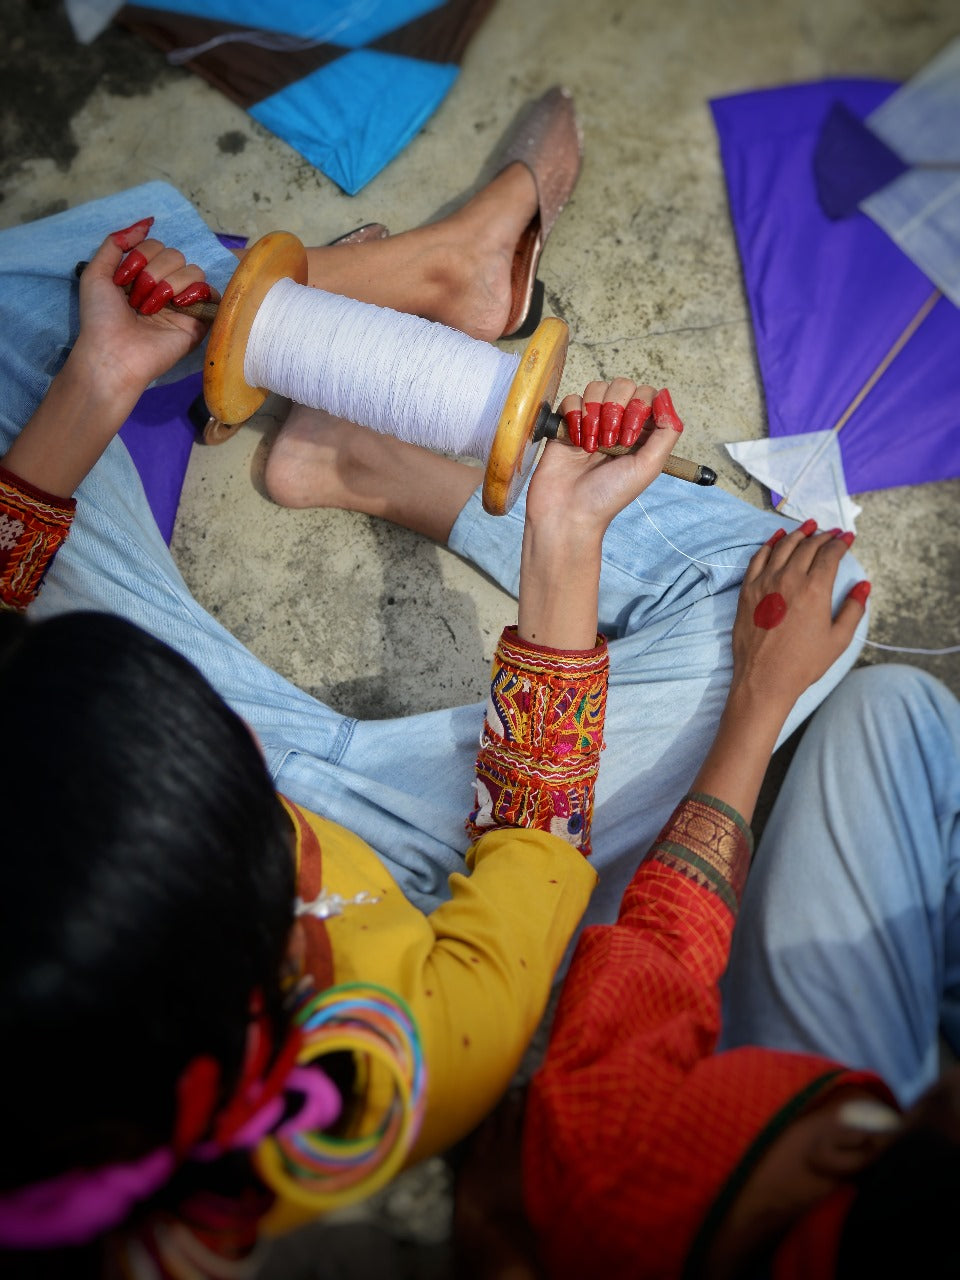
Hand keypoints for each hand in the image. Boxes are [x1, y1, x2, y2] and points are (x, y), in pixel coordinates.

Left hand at [70, 217, 217, 403]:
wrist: (113, 353)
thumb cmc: (101, 318)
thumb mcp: (96, 272)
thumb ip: (116, 242)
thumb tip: (147, 221)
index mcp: (143, 275)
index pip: (156, 245)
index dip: (139, 258)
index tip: (122, 282)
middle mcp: (165, 286)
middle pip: (175, 254)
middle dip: (153, 273)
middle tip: (137, 301)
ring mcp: (183, 303)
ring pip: (193, 270)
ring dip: (167, 285)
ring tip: (151, 310)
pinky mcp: (199, 321)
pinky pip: (210, 292)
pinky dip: (195, 292)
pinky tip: (179, 304)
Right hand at [518, 377, 680, 649]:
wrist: (568, 513)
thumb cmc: (609, 496)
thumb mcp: (649, 466)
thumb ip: (667, 431)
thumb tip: (665, 394)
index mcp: (641, 432)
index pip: (646, 394)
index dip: (638, 408)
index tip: (630, 438)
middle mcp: (617, 423)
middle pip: (621, 385)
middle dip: (615, 410)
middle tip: (609, 444)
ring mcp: (591, 422)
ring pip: (596, 388)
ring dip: (594, 415)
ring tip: (591, 447)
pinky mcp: (566, 425)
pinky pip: (570, 400)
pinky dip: (574, 418)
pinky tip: (574, 443)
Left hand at [692, 521, 868, 822]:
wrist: (764, 679)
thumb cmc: (804, 663)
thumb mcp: (838, 639)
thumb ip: (853, 609)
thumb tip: (863, 585)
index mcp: (815, 589)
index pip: (830, 554)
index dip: (841, 543)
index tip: (848, 538)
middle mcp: (789, 579)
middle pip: (807, 547)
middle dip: (822, 536)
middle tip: (831, 532)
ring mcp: (764, 583)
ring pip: (782, 547)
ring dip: (798, 534)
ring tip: (808, 526)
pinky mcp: (747, 590)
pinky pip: (758, 558)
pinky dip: (769, 544)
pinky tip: (776, 538)